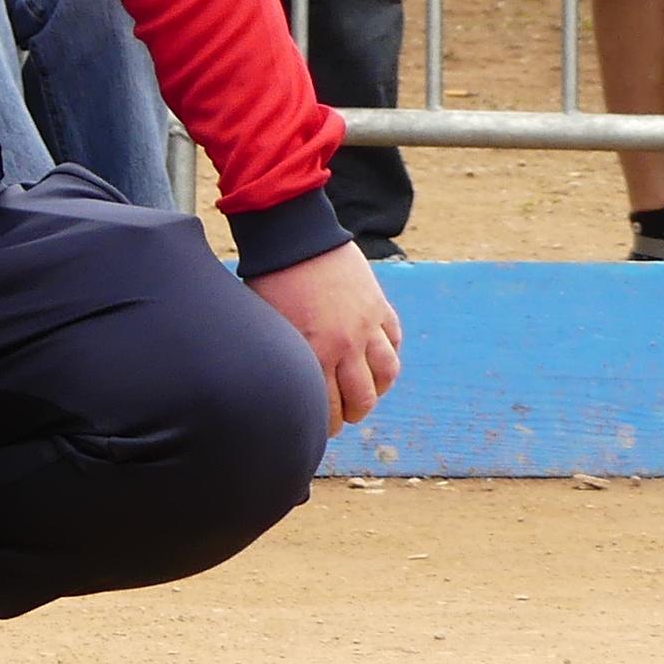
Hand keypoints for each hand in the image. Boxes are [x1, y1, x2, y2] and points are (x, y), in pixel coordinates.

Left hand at [252, 241, 400, 432]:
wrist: (294, 236)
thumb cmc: (270, 281)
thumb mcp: (270, 328)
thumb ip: (285, 360)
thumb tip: (284, 387)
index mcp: (314, 354)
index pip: (329, 409)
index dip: (327, 425)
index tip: (322, 428)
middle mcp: (346, 345)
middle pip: (363, 399)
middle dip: (354, 414)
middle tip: (346, 415)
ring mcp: (366, 324)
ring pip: (387, 373)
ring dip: (378, 388)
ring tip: (367, 391)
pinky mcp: (378, 304)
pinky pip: (394, 339)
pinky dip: (389, 353)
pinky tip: (377, 358)